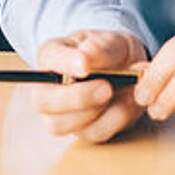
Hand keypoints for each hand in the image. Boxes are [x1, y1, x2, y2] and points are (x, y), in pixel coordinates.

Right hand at [32, 29, 148, 142]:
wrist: (130, 70)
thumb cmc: (114, 50)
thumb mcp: (114, 41)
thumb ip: (102, 48)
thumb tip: (87, 51)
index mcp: (52, 54)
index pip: (49, 57)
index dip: (65, 64)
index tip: (85, 66)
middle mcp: (49, 87)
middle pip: (43, 101)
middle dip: (76, 97)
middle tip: (107, 88)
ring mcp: (61, 113)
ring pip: (63, 124)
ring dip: (100, 112)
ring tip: (127, 93)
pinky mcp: (83, 130)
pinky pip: (94, 132)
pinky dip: (117, 119)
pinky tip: (131, 101)